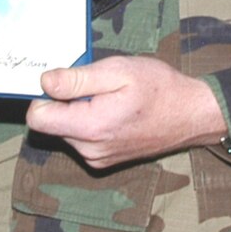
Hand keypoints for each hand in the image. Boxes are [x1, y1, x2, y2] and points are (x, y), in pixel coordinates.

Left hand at [26, 56, 226, 169]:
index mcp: (90, 127)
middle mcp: (89, 150)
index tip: (66, 81)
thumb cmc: (160, 89)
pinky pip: (81, 138)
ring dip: (79, 111)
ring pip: (66, 130)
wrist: (192, 115)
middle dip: (66, 101)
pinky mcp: (103, 160)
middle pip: (51, 123)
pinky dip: (90, 122)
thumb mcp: (119, 70)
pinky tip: (115, 110)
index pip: (38, 118)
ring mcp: (97, 158)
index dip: (45, 95)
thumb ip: (78, 79)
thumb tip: (44, 82)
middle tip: (97, 85)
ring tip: (111, 97)